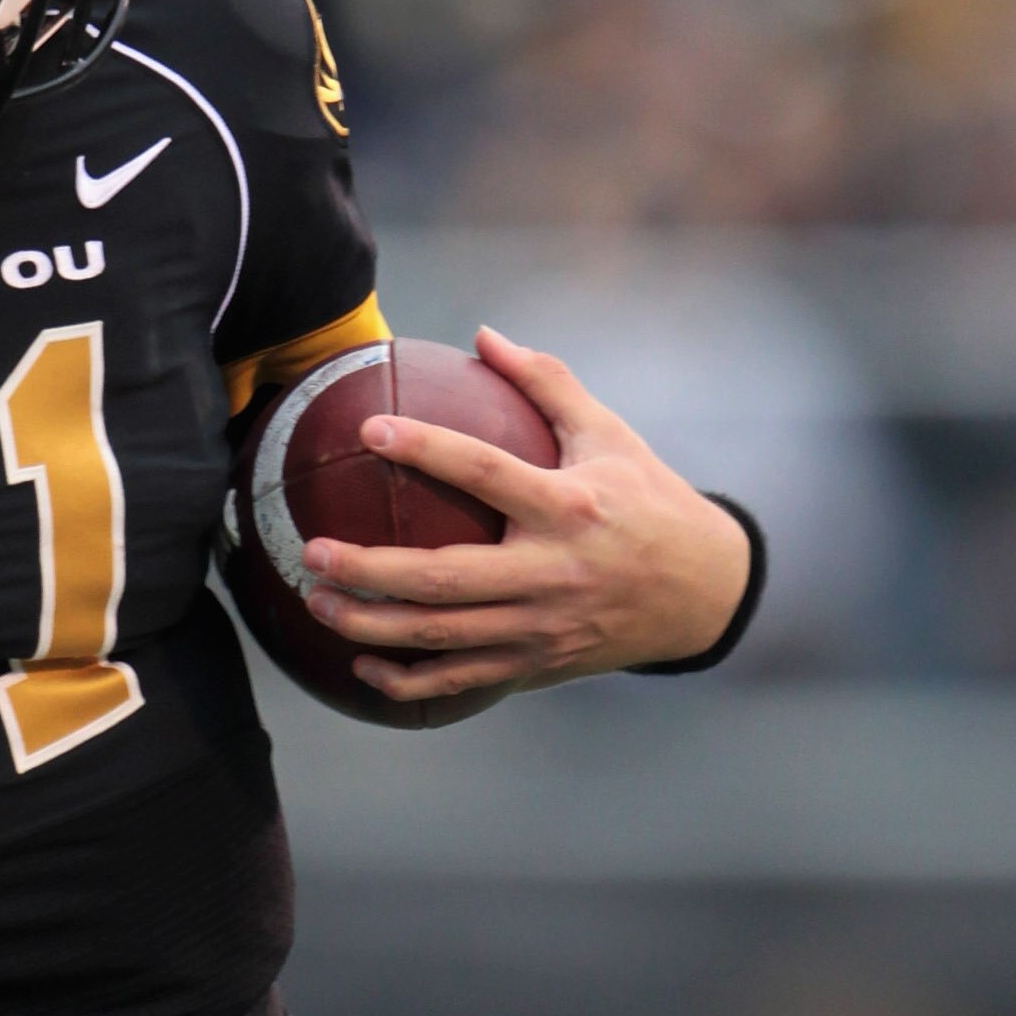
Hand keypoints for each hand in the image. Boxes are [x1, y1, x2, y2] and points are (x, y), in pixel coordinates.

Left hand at [299, 327, 752, 708]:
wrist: (703, 593)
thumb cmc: (649, 501)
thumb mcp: (611, 434)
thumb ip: (547, 382)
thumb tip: (485, 334)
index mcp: (571, 506)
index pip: (486, 473)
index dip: (426, 449)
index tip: (369, 429)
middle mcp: (553, 573)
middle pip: (447, 579)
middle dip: (372, 570)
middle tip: (312, 550)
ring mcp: (543, 626)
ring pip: (445, 637)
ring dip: (373, 626)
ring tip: (317, 601)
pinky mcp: (539, 663)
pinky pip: (463, 680)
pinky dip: (410, 681)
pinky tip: (362, 666)